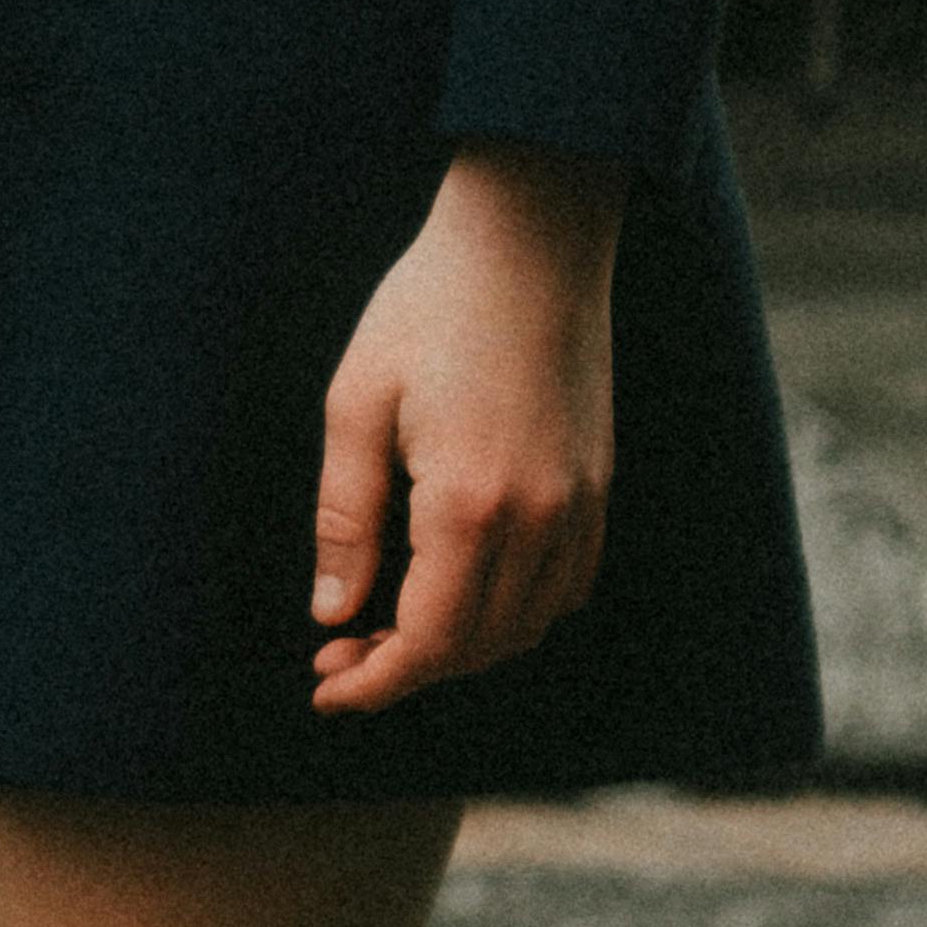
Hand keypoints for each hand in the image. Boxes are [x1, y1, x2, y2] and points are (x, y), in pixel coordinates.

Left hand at [309, 143, 620, 713]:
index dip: (374, 682)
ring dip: (460, 647)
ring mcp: (582, 504)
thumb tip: (332, 611)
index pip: (428, 642)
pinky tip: (465, 591)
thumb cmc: (429, 307)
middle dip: (405, 669)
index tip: (325, 689)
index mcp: (469, 504)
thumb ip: (345, 518)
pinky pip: (566, 586)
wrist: (531, 237)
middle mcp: (541, 519)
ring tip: (390, 627)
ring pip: (526, 626)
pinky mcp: (601, 484)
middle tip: (339, 653)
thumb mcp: (355, 404)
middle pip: (477, 646)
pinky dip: (516, 612)